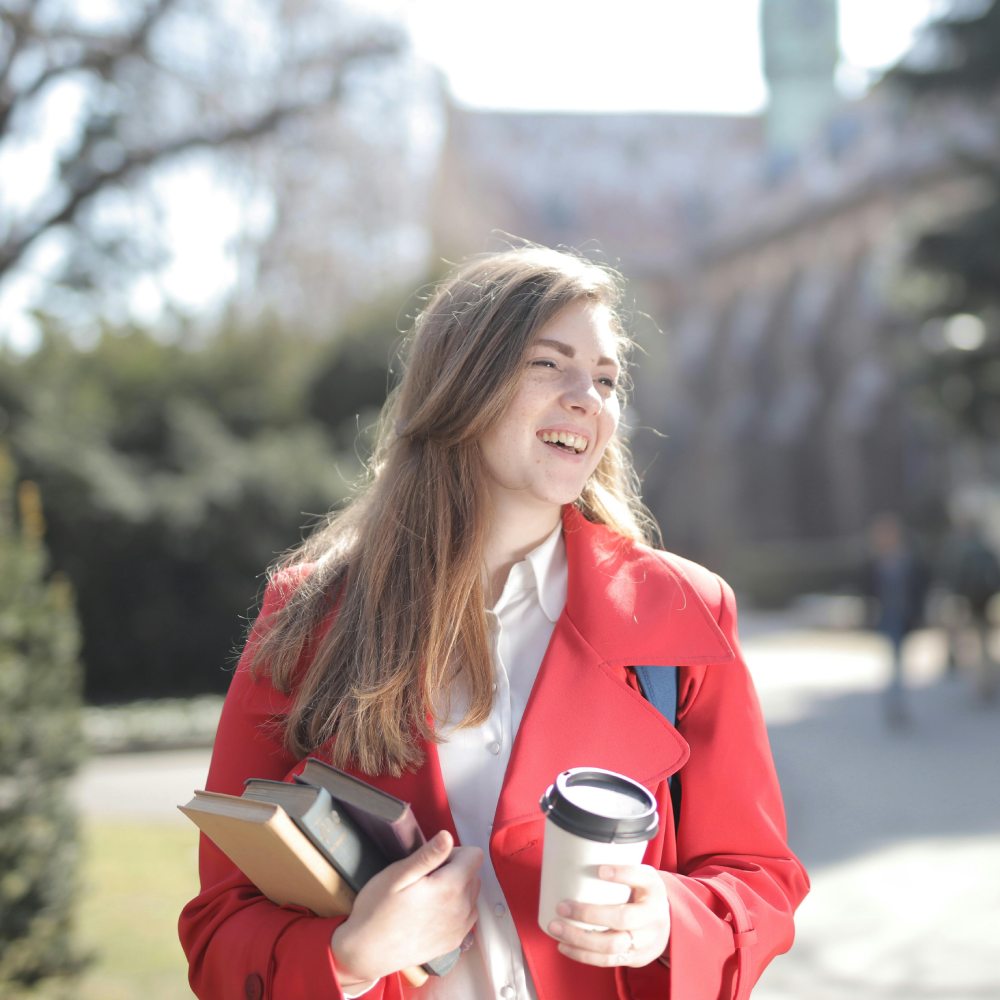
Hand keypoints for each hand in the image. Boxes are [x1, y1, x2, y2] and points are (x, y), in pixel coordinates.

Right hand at [331, 831, 481, 986]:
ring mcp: (459, 929)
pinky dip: (455, 909)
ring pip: (472, 895)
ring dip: (457, 890)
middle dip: (455, 870)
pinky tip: (431, 912)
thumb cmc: (377, 910)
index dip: (454, 852)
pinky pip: (467, 917)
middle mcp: (461, 909)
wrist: (366, 953)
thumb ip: (428, 855)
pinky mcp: (453, 943)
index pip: (474, 855)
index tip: (432, 862)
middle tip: (425, 878)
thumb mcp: (398, 875)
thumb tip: (448, 836)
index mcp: (450, 888)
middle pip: (474, 874)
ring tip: (427, 896)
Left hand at [547, 864, 669, 968]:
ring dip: (580, 938)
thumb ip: (618, 866)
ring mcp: (645, 942)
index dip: (622, 874)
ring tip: (556, 927)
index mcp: (653, 888)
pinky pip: (607, 961)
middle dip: (589, 914)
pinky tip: (564, 946)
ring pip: (612, 945)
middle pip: (622, 918)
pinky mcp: (634, 958)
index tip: (600, 870)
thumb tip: (578, 850)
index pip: (641, 878)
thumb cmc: (643, 894)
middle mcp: (652, 917)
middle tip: (562, 906)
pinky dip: (583, 955)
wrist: (667, 925)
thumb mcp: (640, 875)